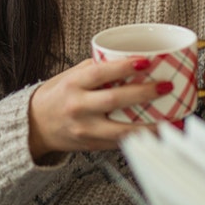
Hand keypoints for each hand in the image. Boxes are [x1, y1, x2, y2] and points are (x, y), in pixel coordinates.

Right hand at [28, 56, 170, 161]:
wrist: (34, 126)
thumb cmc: (55, 97)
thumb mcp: (70, 77)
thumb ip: (95, 69)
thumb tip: (128, 59)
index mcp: (73, 85)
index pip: (101, 73)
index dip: (124, 67)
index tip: (146, 61)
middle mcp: (78, 107)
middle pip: (114, 100)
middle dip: (143, 93)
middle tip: (165, 86)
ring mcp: (85, 129)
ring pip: (121, 129)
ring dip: (149, 124)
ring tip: (170, 117)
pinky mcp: (92, 145)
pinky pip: (120, 142)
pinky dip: (140, 138)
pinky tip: (155, 133)